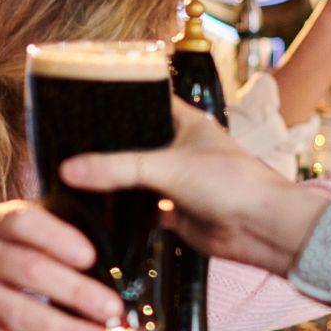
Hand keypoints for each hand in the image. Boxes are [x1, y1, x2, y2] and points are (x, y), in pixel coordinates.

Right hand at [62, 101, 325, 276]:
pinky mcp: (174, 211)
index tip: (81, 102)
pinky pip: (140, 208)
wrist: (264, 230)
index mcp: (186, 123)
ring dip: (112, 181)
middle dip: (106, 148)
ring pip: (134, 178)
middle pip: (134, 144)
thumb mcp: (168, 167)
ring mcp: (176, 181)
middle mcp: (180, 149)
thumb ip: (117, 168)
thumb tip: (68, 169)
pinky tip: (94, 208)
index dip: (117, 100)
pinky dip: (122, 211)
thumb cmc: (233, 184)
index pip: (145, 101)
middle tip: (67, 144)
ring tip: (71, 175)